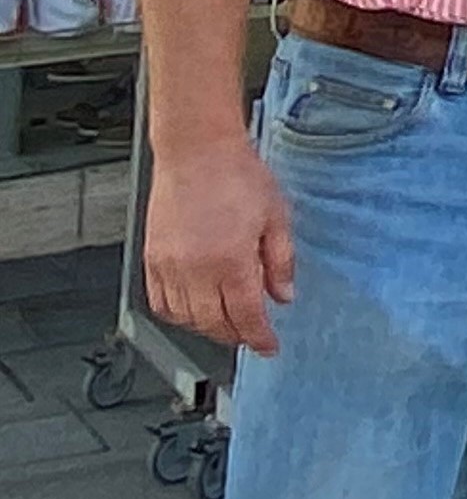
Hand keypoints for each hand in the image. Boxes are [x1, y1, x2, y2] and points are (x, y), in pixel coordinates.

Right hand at [144, 139, 295, 356]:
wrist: (197, 151)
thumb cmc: (237, 175)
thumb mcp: (276, 216)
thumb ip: (280, 261)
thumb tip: (284, 295)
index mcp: (230, 261)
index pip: (246, 316)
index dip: (259, 337)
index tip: (269, 346)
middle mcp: (196, 270)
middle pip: (214, 323)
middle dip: (235, 335)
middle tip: (251, 334)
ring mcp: (169, 267)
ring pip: (185, 318)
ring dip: (207, 327)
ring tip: (226, 321)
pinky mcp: (151, 260)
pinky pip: (161, 303)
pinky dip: (177, 314)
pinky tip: (193, 309)